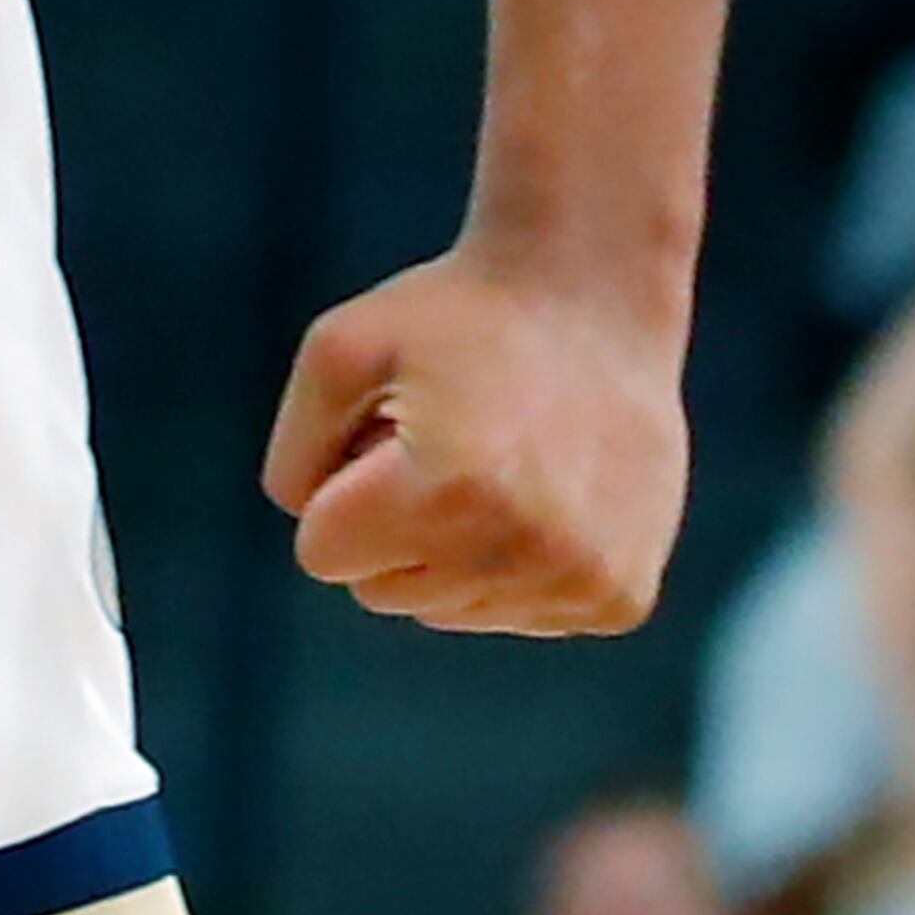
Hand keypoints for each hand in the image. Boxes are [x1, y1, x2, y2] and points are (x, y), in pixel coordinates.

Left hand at [264, 249, 684, 631]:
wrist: (596, 299)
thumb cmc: (457, 316)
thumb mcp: (340, 349)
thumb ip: (294, 454)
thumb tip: (311, 531)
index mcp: (448, 490)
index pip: (322, 555)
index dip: (338, 490)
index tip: (386, 433)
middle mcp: (524, 552)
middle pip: (382, 592)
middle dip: (392, 524)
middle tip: (446, 442)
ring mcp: (582, 583)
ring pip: (448, 611)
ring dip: (452, 549)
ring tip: (496, 463)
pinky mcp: (621, 599)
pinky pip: (515, 615)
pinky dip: (513, 567)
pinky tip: (545, 493)